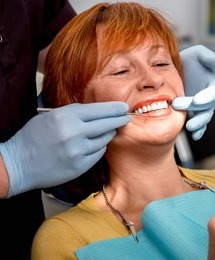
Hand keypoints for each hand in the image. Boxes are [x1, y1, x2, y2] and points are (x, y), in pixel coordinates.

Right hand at [0, 102, 129, 196]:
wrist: (19, 164)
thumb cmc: (33, 137)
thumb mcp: (51, 116)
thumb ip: (74, 113)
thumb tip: (96, 112)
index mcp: (65, 117)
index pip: (98, 110)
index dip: (114, 108)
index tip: (123, 107)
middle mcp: (74, 133)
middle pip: (106, 124)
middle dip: (119, 120)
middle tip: (126, 117)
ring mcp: (78, 151)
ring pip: (104, 140)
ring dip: (108, 134)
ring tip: (109, 130)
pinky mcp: (79, 166)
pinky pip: (98, 153)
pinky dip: (99, 147)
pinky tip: (96, 144)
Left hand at [172, 45, 214, 139]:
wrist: (176, 70)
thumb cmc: (188, 60)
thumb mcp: (197, 53)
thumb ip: (208, 57)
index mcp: (214, 83)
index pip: (213, 92)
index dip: (206, 97)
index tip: (197, 100)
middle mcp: (210, 97)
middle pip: (207, 106)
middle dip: (195, 109)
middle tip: (177, 106)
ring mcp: (203, 106)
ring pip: (204, 117)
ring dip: (198, 123)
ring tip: (190, 127)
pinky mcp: (195, 113)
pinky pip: (199, 123)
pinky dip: (199, 130)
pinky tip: (194, 136)